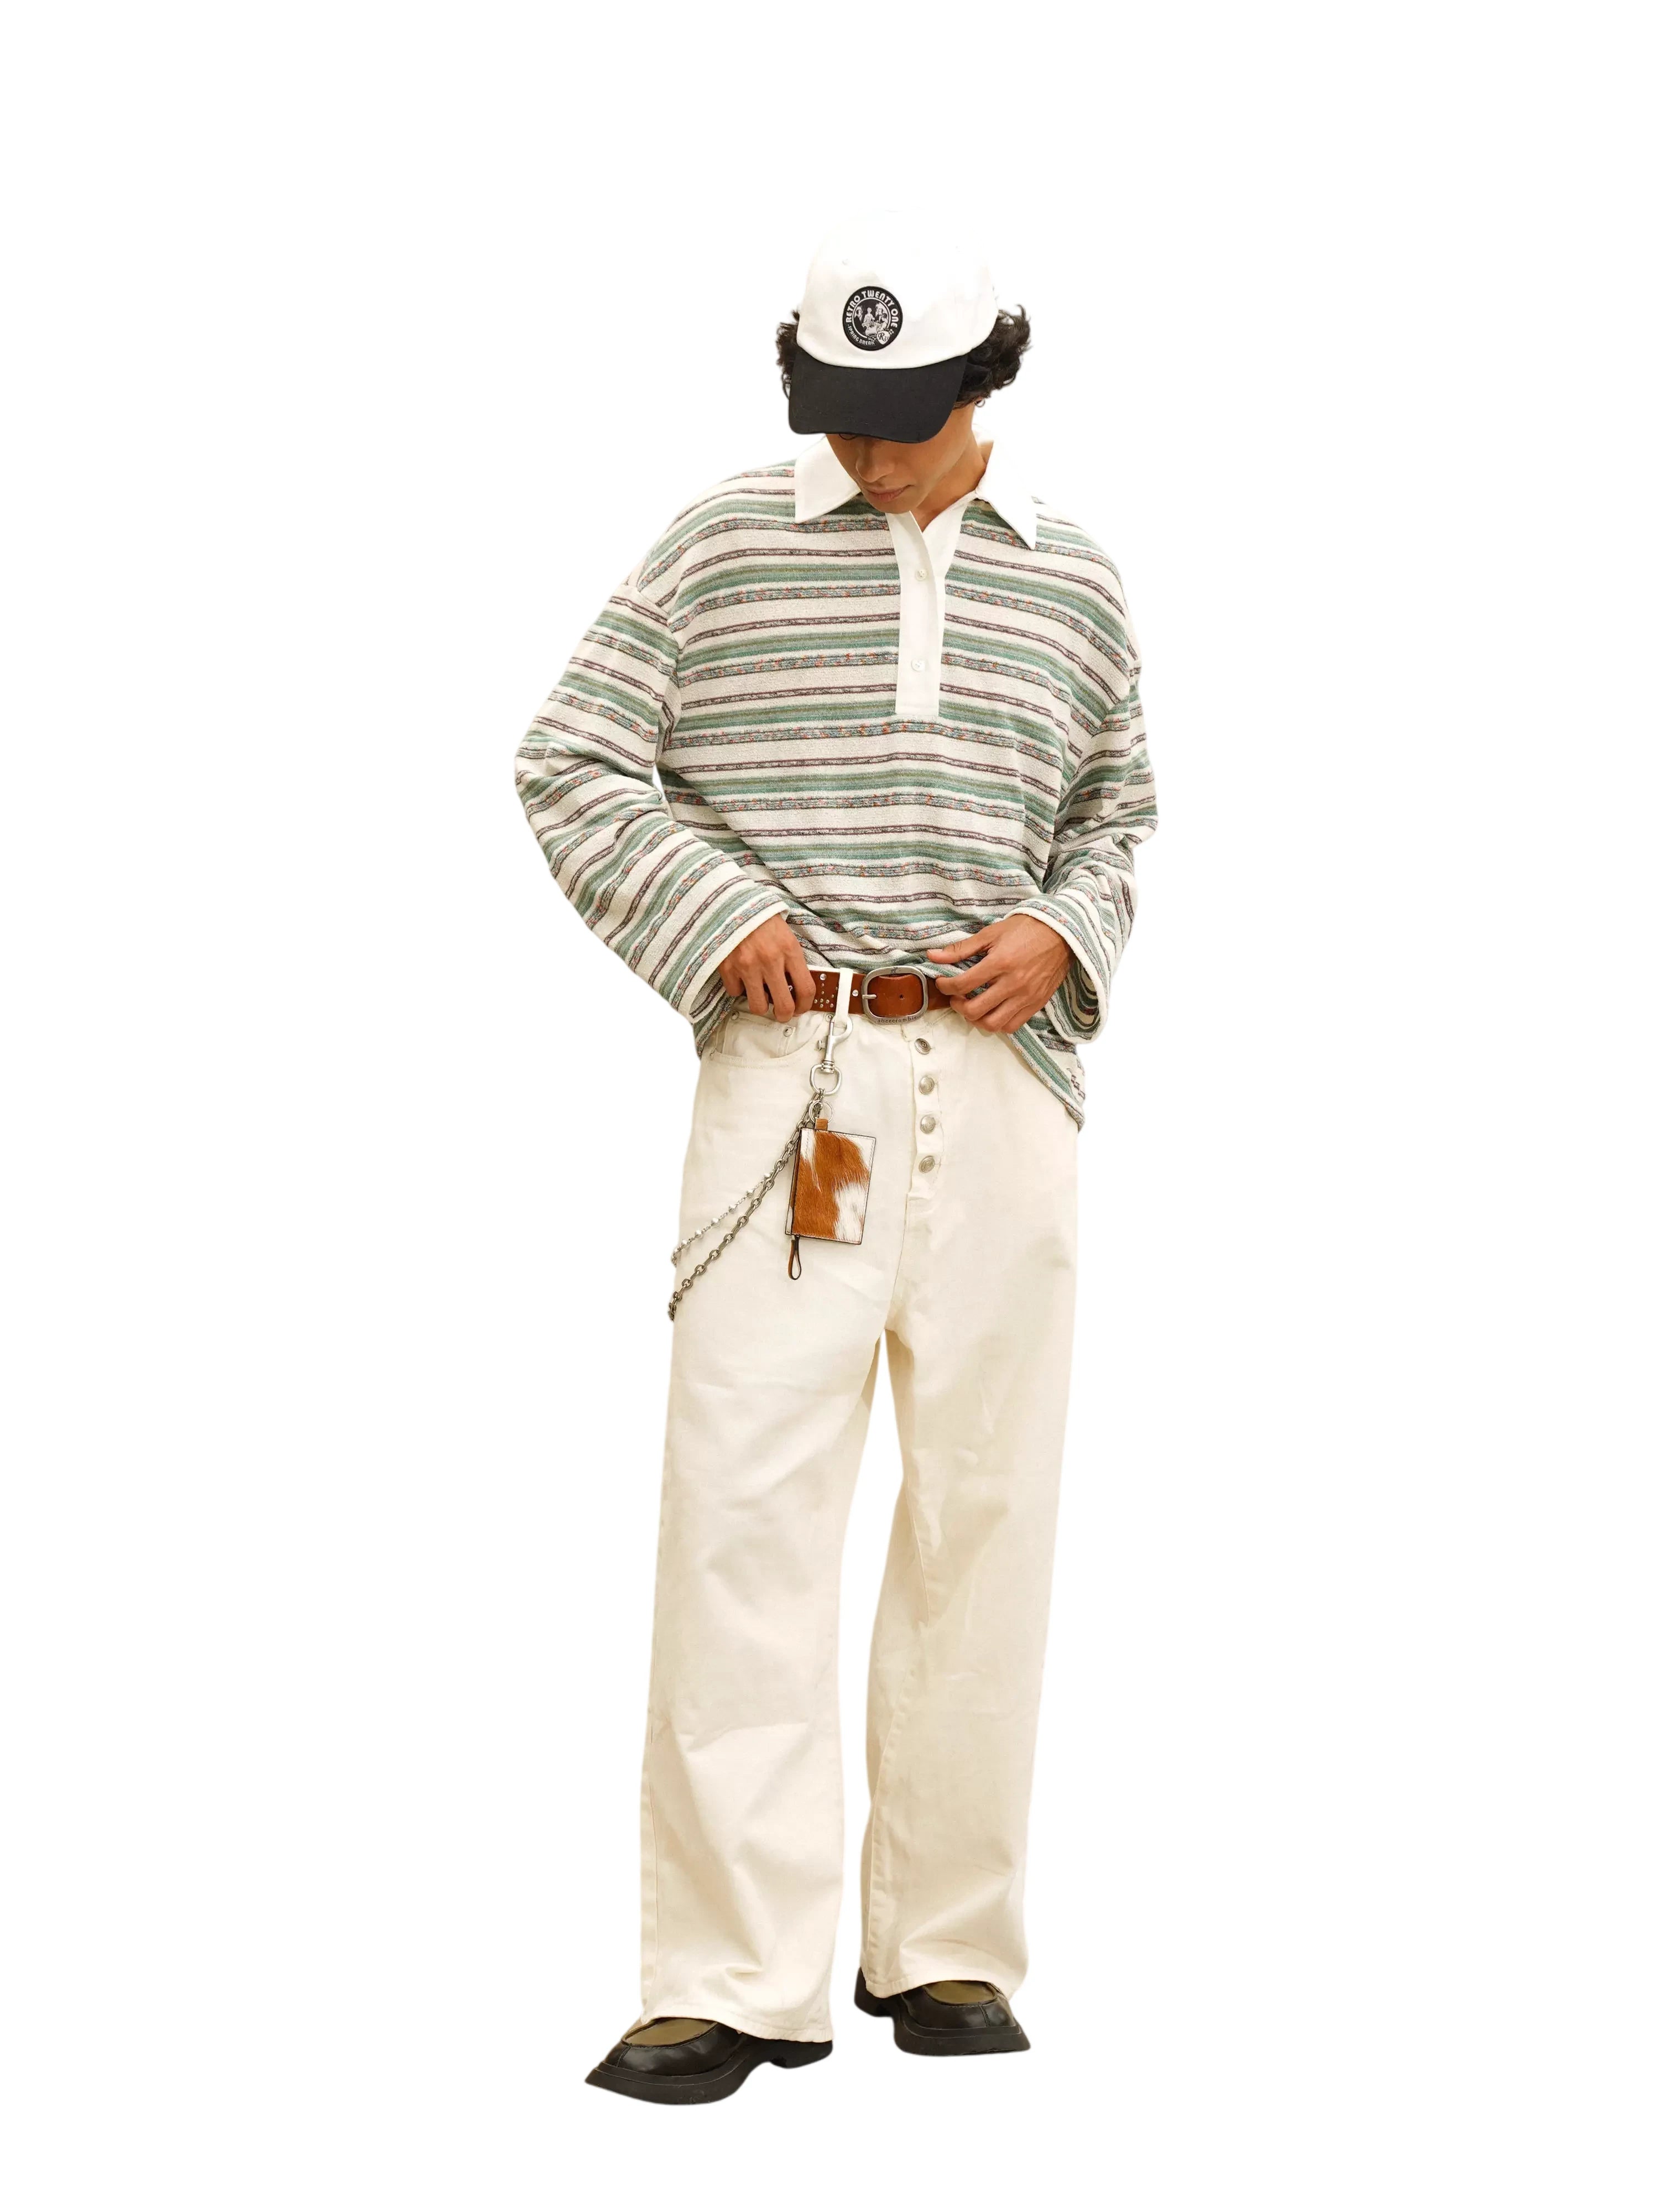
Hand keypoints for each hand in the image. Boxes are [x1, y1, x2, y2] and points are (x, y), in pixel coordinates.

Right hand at [718, 914, 817, 1019]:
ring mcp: (748, 966)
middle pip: (784, 1006)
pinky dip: (739, 988)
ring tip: (761, 994)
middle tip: (782, 1012)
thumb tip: (797, 985)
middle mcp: (770, 960)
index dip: (806, 1005)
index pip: (806, 989)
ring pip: (758, 1006)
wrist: (732, 903)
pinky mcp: (728, 968)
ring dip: (761, 1004)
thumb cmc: (760, 918)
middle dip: (784, 1015)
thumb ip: (792, 959)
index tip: (801, 1007)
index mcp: (789, 950)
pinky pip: (736, 992)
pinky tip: (742, 976)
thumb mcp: (786, 934)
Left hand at [926, 916, 1071, 1033]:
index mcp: (1000, 962)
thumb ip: (961, 948)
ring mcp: (1026, 997)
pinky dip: (997, 1023)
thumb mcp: (991, 933)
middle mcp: (1013, 983)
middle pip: (974, 1010)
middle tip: (956, 996)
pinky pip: (1012, 1026)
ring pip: (992, 1024)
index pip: (962, 984)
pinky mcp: (1036, 1004)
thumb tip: (933, 956)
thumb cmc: (1025, 929)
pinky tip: (992, 1010)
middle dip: (957, 1005)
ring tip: (972, 1006)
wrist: (1062, 933)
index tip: (942, 982)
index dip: (945, 986)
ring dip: (976, 1019)